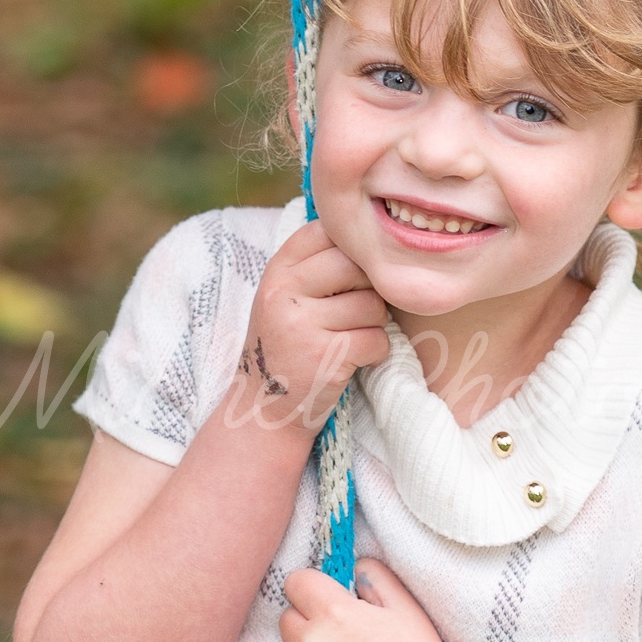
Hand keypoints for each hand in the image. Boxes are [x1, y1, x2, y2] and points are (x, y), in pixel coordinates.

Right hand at [227, 221, 389, 435]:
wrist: (265, 410)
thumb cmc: (287, 347)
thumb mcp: (285, 298)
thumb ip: (316, 266)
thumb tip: (372, 231)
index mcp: (277, 270)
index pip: (327, 231)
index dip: (350, 250)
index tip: (349, 278)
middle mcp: (284, 292)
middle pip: (356, 265)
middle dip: (369, 288)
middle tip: (357, 312)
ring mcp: (302, 324)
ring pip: (372, 304)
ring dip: (374, 324)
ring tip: (352, 338)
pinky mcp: (324, 357)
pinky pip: (376, 339)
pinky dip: (376, 352)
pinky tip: (356, 359)